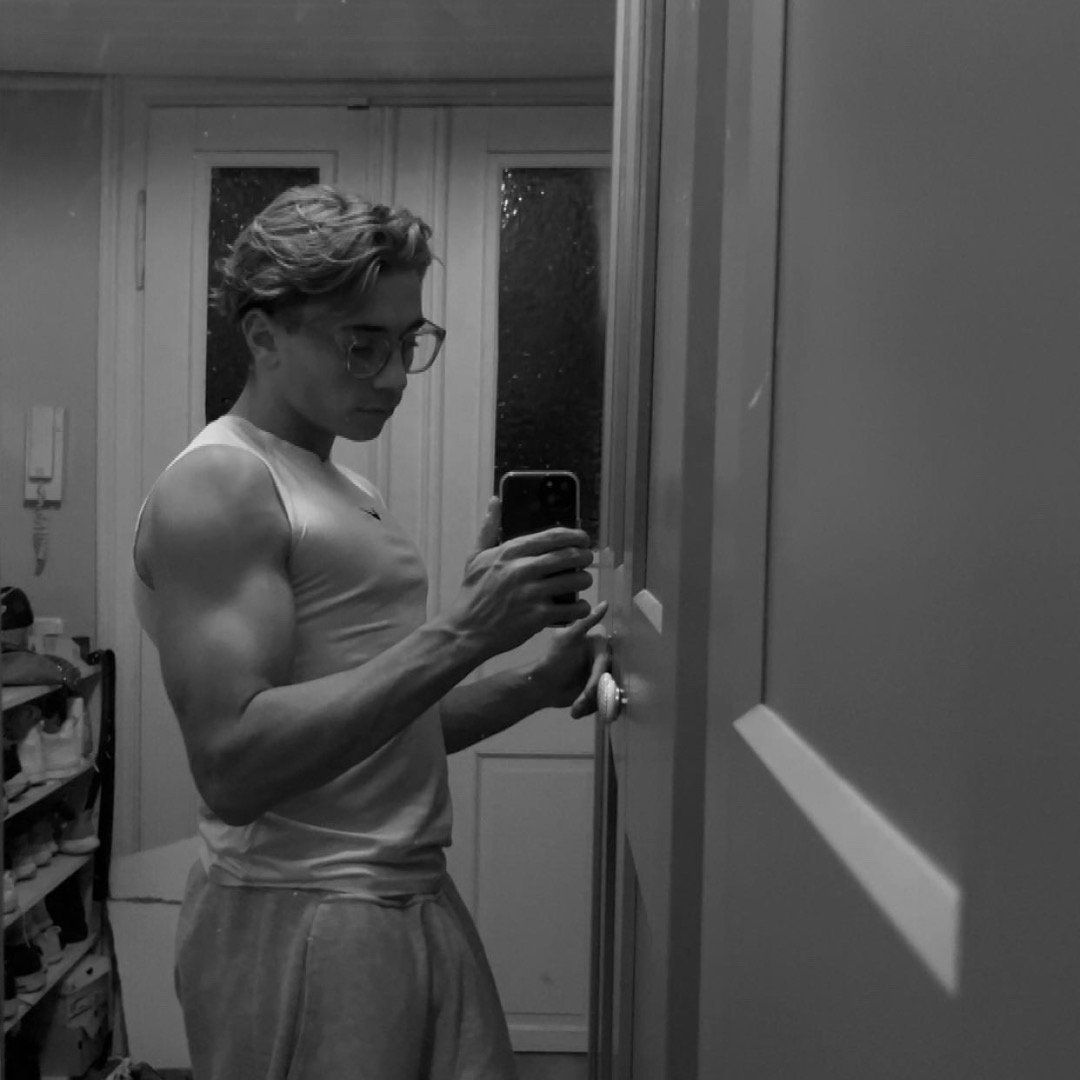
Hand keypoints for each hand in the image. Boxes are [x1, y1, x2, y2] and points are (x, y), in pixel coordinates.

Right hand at [450, 498, 596, 659]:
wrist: (466, 630)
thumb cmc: (472, 593)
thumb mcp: (476, 557)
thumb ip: (488, 528)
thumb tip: (494, 501)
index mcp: (511, 551)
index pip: (553, 536)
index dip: (575, 536)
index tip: (583, 539)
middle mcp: (523, 568)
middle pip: (570, 555)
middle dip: (585, 556)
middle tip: (587, 560)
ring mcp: (532, 593)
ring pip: (575, 580)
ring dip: (585, 580)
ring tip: (583, 582)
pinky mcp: (538, 616)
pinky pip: (572, 608)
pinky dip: (580, 607)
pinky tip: (578, 607)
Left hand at [527, 602, 609, 717]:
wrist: (539, 686)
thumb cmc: (552, 660)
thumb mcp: (568, 639)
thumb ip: (586, 622)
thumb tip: (605, 603)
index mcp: (598, 644)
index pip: (604, 663)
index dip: (597, 676)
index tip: (589, 689)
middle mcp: (602, 659)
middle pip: (607, 679)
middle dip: (593, 694)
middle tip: (580, 702)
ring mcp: (599, 675)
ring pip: (605, 692)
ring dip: (590, 703)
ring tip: (575, 709)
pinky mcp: (595, 690)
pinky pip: (601, 701)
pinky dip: (589, 707)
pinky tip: (577, 711)